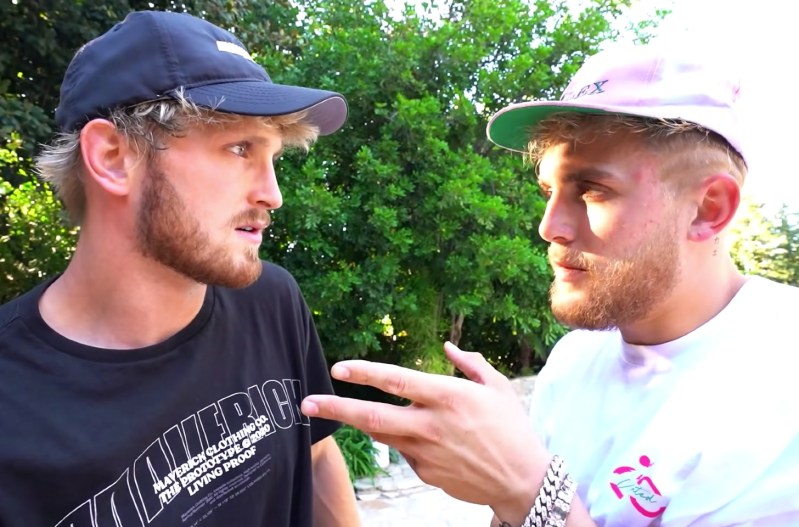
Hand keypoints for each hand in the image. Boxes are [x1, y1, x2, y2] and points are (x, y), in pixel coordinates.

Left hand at [302, 342, 549, 521]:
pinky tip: (427, 439)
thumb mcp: (497, 388)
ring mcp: (425, 453)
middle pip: (373, 417)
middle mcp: (431, 425)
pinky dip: (404, 440)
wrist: (522, 480)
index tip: (338, 368)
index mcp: (448, 397)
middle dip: (336, 409)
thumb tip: (447, 349)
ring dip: (360, 422)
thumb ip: (470, 365)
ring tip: (336, 409)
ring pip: (382, 435)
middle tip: (306, 403)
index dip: (365, 373)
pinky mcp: (424, 473)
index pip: (397, 381)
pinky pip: (404, 451)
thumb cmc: (512, 428)